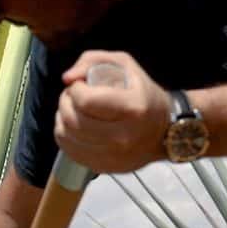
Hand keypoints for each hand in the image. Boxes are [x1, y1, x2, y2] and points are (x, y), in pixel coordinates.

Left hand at [56, 51, 171, 173]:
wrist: (164, 132)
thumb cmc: (142, 94)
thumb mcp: (124, 65)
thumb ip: (92, 61)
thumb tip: (67, 78)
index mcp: (133, 108)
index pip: (86, 100)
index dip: (76, 89)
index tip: (80, 85)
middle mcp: (124, 136)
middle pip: (73, 120)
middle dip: (65, 102)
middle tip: (71, 96)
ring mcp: (113, 155)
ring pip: (67, 136)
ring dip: (61, 118)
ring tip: (71, 109)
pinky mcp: (103, 166)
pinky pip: (69, 151)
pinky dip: (64, 135)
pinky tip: (72, 127)